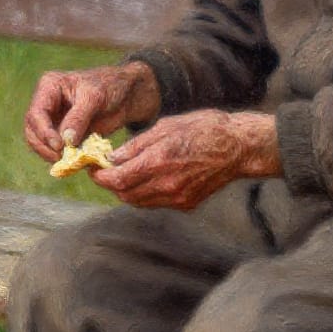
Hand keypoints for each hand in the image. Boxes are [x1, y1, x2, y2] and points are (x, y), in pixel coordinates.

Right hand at [24, 62, 160, 161]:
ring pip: (41, 144)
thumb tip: (65, 140)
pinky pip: (57, 150)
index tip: (59, 146)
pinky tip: (76, 162)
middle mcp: (47, 104)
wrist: (127, 94)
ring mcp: (54, 121)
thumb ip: (78, 118)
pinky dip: (64, 158)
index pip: (36, 114)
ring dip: (52, 155)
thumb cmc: (110, 86)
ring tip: (71, 161)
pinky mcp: (64, 135)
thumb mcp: (95, 97)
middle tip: (62, 159)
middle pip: (33, 132)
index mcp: (49, 87)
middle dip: (45, 147)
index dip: (43, 132)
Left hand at [92, 109, 280, 209]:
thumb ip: (137, 146)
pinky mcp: (186, 204)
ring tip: (125, 173)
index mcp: (158, 162)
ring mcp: (177, 198)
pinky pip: (156, 202)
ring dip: (126, 190)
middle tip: (106, 170)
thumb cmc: (204, 128)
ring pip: (138, 202)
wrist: (239, 147)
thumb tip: (113, 158)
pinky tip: (149, 177)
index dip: (100, 176)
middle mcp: (165, 185)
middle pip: (124, 194)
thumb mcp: (166, 126)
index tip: (94, 167)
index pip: (116, 179)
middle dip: (110, 184)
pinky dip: (145, 193)